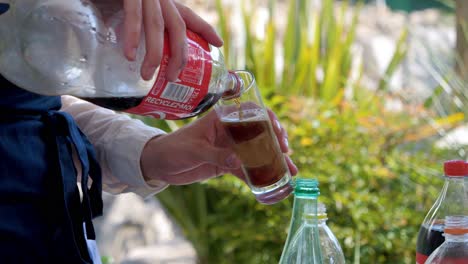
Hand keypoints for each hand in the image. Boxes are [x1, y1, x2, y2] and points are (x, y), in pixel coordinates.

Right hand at [92, 0, 222, 81]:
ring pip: (158, 26)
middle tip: (173, 78)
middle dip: (179, 55)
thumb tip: (131, 52)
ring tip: (147, 75)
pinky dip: (133, 36)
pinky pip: (133, 16)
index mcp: (163, 0)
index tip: (219, 45)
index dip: (205, 29)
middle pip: (178, 28)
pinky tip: (130, 55)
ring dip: (155, 53)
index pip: (188, 16)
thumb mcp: (130, 7)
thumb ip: (138, 23)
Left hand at [140, 110, 297, 184]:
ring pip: (256, 152)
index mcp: (222, 119)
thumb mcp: (193, 150)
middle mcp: (229, 132)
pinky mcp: (226, 164)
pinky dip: (258, 176)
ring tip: (289, 171)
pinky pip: (246, 169)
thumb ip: (214, 155)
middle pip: (259, 132)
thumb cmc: (173, 149)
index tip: (278, 131)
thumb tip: (237, 162)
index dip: (268, 118)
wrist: (160, 164)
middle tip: (286, 153)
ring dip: (272, 161)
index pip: (250, 112)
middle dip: (276, 141)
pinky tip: (270, 183)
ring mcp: (229, 148)